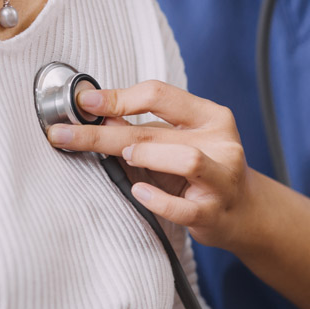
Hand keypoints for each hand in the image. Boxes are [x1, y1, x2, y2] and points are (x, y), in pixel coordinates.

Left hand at [46, 80, 256, 249]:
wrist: (243, 213)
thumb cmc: (202, 173)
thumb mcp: (178, 142)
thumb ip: (145, 129)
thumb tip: (97, 115)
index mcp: (210, 116)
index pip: (158, 94)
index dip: (117, 97)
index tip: (84, 103)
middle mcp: (220, 142)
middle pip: (154, 130)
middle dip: (103, 133)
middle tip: (66, 134)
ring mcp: (221, 178)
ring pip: (186, 159)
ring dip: (146, 156)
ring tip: (124, 158)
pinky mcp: (212, 213)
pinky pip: (181, 206)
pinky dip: (156, 199)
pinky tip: (138, 192)